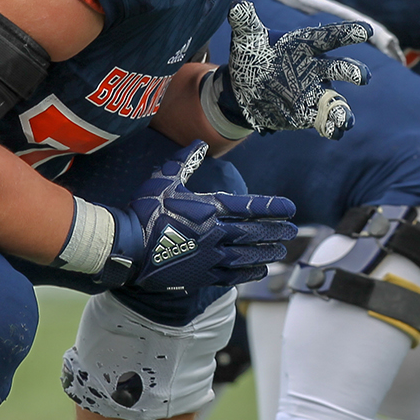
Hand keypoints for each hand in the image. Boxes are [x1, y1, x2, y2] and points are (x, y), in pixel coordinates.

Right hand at [103, 141, 297, 292]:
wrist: (127, 246)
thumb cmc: (144, 211)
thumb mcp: (164, 179)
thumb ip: (184, 161)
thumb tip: (198, 143)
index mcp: (209, 209)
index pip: (249, 207)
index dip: (272, 208)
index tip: (291, 209)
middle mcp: (215, 234)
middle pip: (254, 233)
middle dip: (276, 231)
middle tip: (293, 231)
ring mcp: (210, 257)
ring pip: (247, 256)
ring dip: (267, 253)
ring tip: (281, 251)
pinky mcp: (201, 275)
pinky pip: (232, 275)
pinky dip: (248, 273)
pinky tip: (259, 271)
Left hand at [219, 0, 369, 138]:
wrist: (244, 89)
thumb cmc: (252, 56)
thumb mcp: (247, 38)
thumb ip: (245, 22)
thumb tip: (238, 6)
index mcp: (303, 45)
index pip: (328, 37)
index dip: (347, 33)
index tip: (366, 31)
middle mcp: (314, 68)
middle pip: (337, 68)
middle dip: (351, 72)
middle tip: (362, 77)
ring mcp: (314, 92)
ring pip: (335, 100)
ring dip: (343, 109)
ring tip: (346, 120)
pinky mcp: (308, 113)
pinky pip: (325, 120)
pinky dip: (331, 127)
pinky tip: (336, 132)